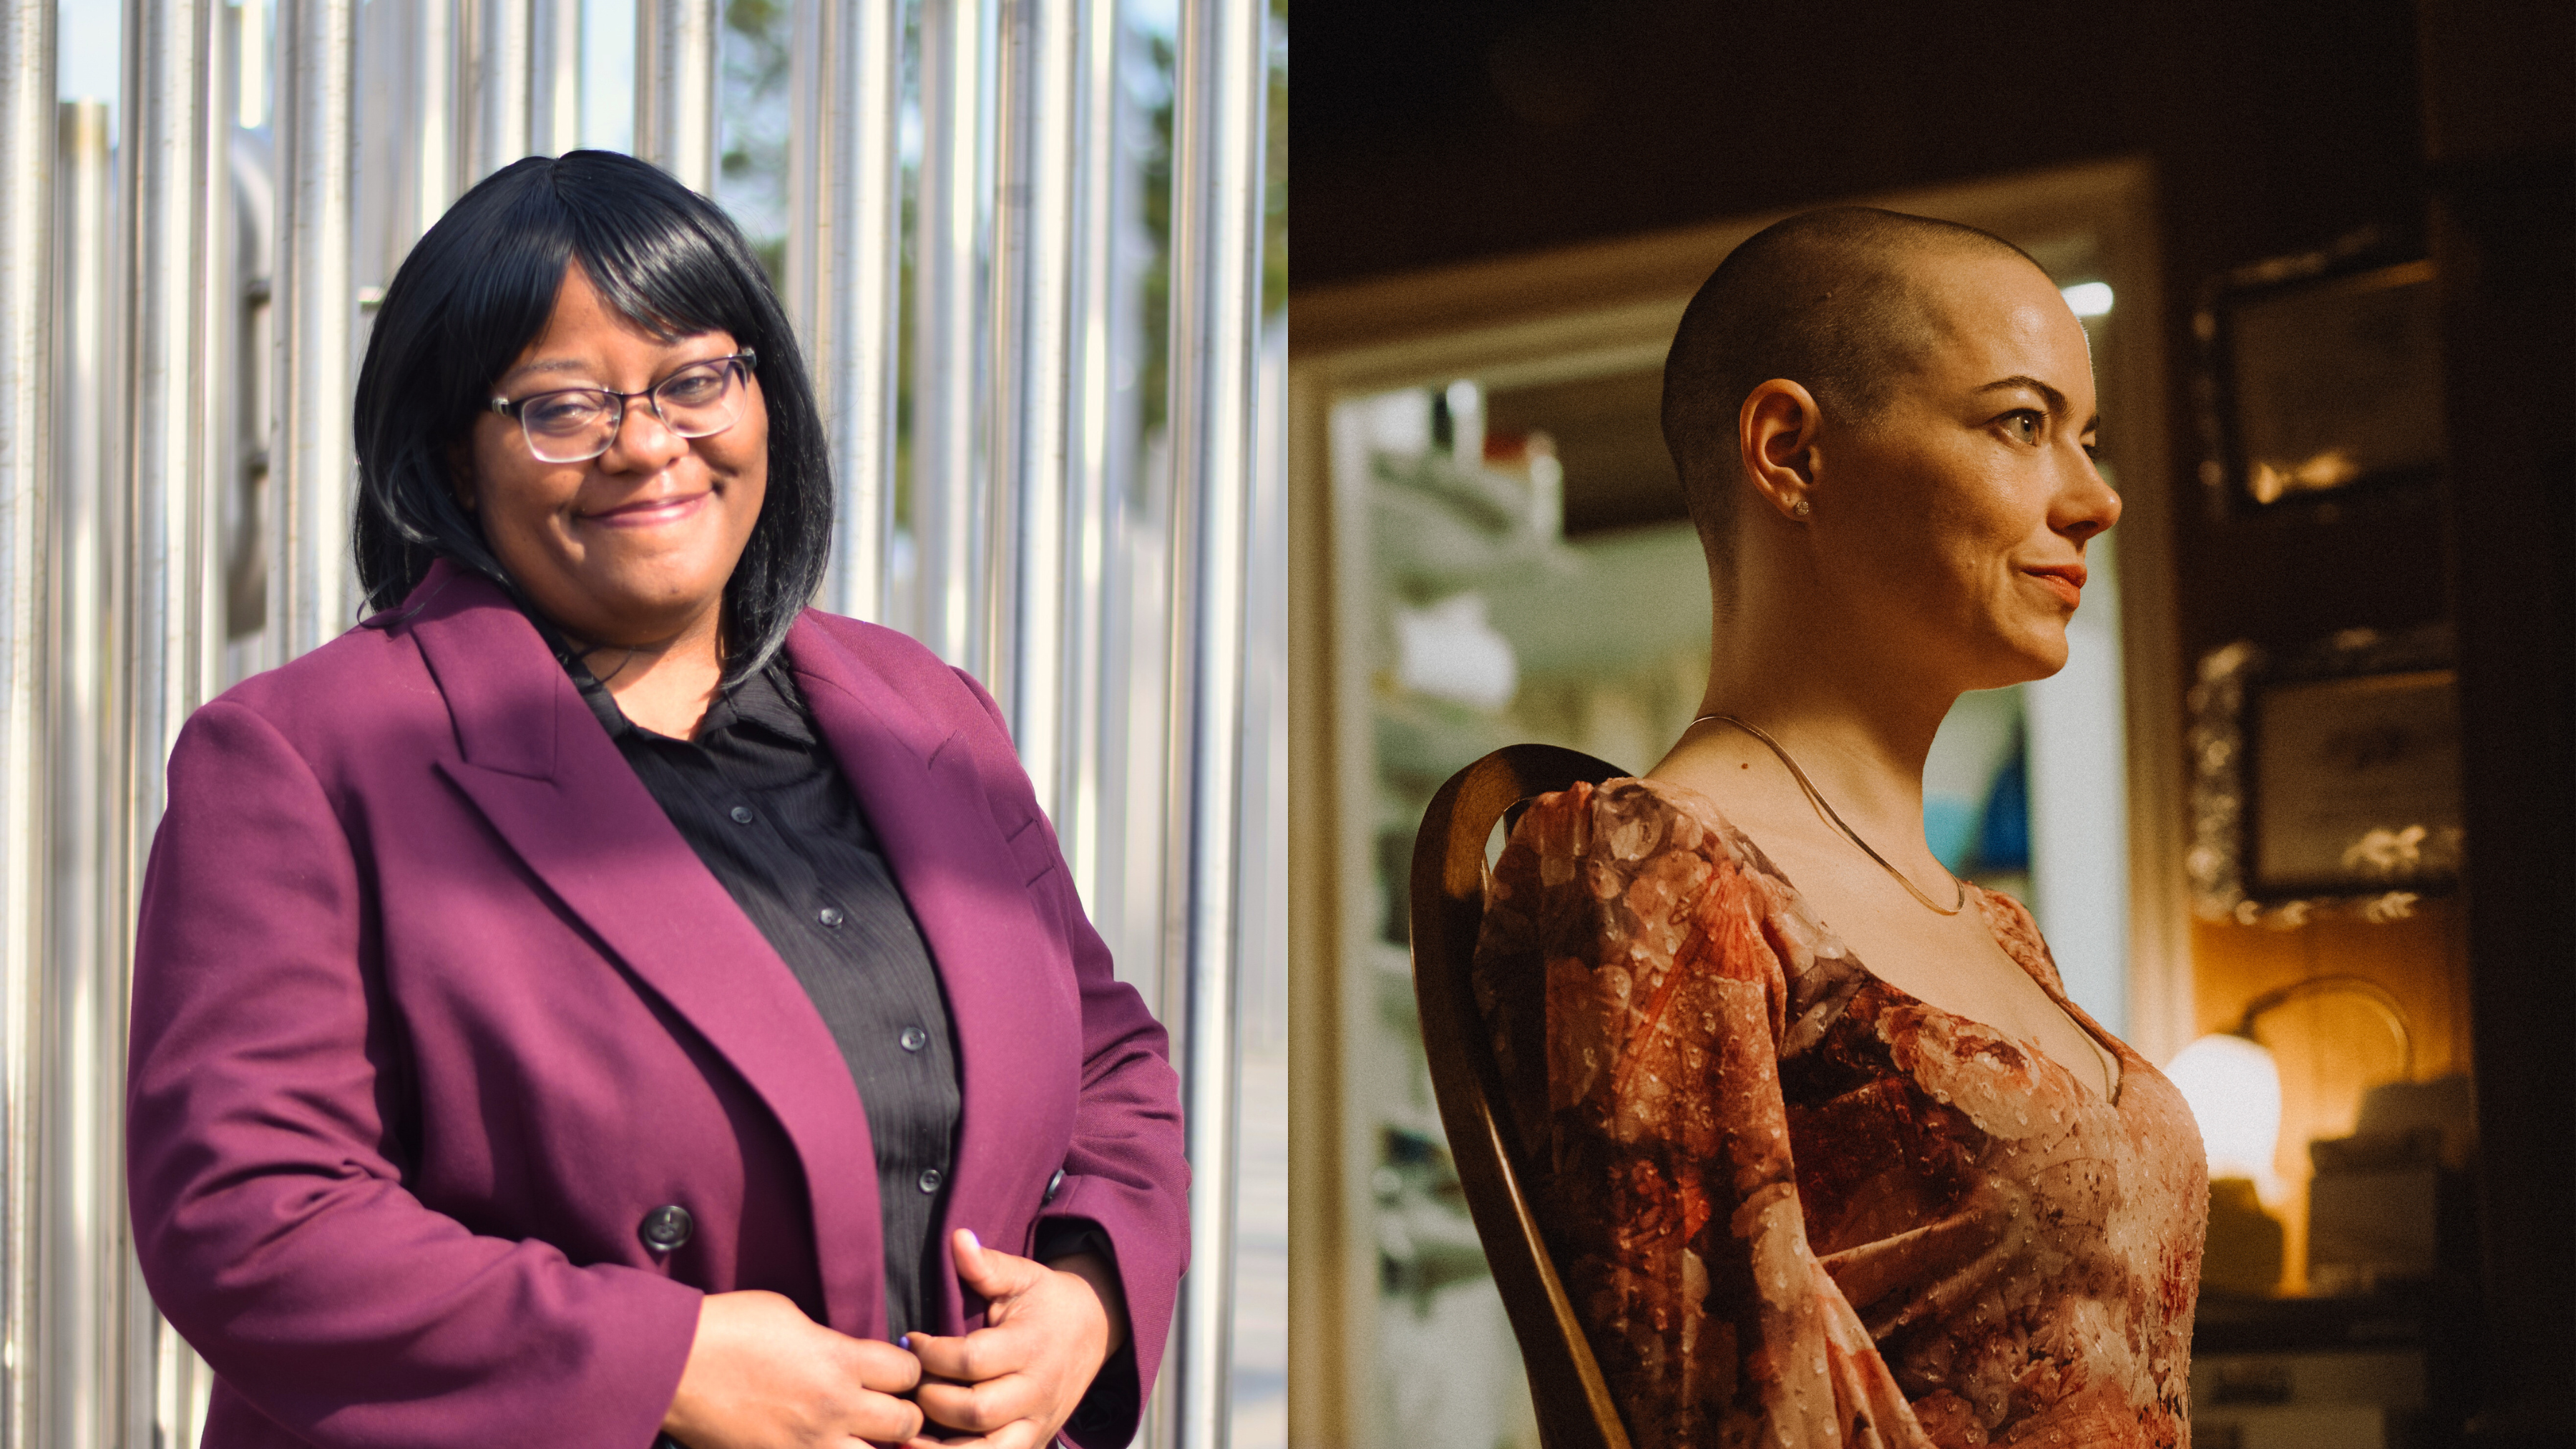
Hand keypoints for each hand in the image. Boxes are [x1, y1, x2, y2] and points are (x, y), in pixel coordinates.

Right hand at [662, 1289, 924, 1448]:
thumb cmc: (728, 1327)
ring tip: (858, 1434)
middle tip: (886, 1406)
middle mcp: (832, 1407)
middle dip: (904, 1413)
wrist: (672, 1364)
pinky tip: (825, 1444)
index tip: (893, 1369)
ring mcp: (806, 1445)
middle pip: (906, 1422)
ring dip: (874, 1446)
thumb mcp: (792, 1316)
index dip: (906, 1369)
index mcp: (838, 1360)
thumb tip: (854, 1359)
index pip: (909, 1372)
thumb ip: (833, 1343)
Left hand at [904, 1230, 1127, 1447]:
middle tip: (908, 1385)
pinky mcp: (1034, 1440)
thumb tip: (957, 1238)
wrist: (1096, 1329)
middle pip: (975, 1412)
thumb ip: (987, 1265)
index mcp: (1030, 1345)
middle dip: (931, 1400)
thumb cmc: (1047, 1301)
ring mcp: (1037, 1421)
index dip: (932, 1354)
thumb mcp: (1023, 1276)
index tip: (911, 1339)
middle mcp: (1036, 1390)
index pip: (972, 1360)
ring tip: (904, 1436)